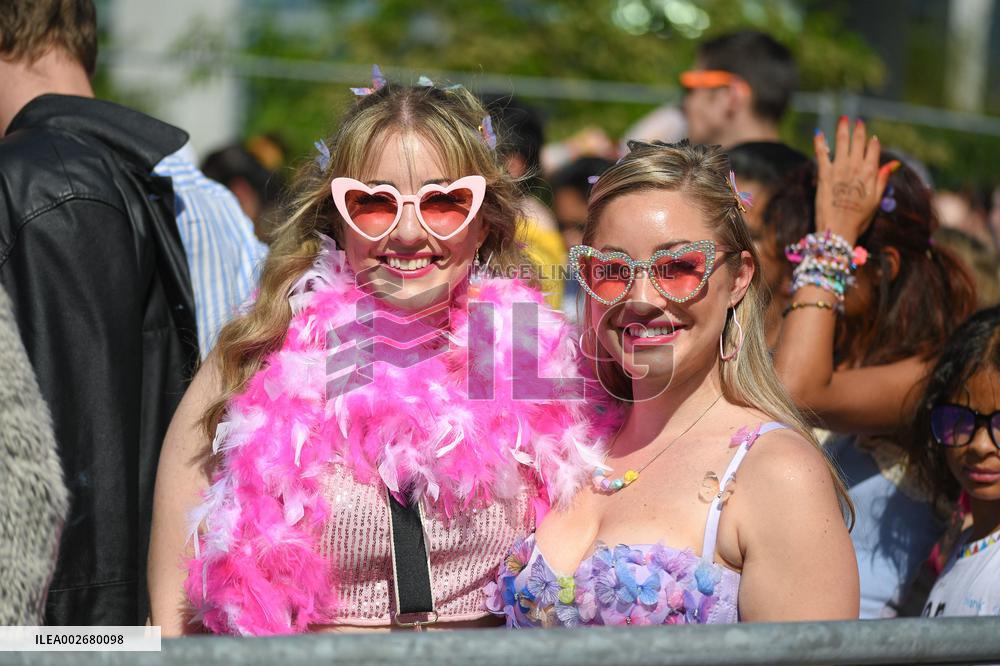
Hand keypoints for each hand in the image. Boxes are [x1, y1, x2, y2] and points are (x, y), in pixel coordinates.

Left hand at [814, 117, 898, 244]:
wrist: (838, 229)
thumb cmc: (859, 218)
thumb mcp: (876, 199)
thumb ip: (883, 179)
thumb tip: (894, 163)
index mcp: (871, 173)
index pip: (873, 150)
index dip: (873, 143)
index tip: (872, 137)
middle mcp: (856, 167)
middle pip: (858, 143)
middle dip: (858, 130)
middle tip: (856, 120)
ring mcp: (839, 169)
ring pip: (842, 143)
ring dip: (842, 129)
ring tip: (843, 118)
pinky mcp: (824, 174)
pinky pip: (822, 154)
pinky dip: (820, 142)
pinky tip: (818, 133)